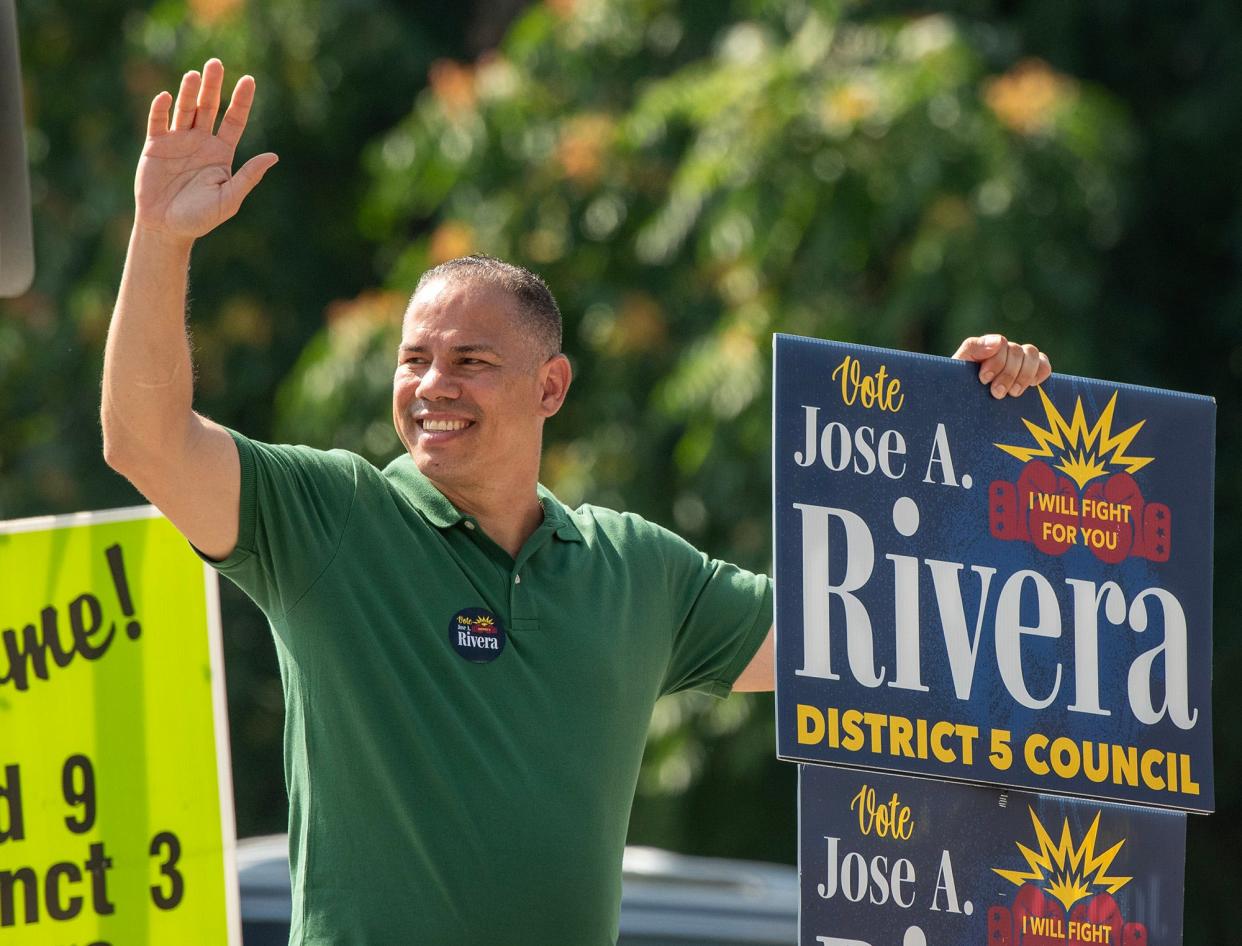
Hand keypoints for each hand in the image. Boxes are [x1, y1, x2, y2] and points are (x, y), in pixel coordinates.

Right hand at [134, 59, 277, 241]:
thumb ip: (249, 176)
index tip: (249, 79)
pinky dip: (161, 109)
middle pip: (209, 107)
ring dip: (189, 92)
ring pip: (185, 110)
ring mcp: (177, 141)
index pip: (234, 120)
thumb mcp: (230, 198)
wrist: (167, 228)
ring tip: (195, 75)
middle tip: (217, 63)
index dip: (241, 100)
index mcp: (221, 152)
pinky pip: (158, 122)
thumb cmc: (200, 217)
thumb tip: (273, 156)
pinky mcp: (155, 146)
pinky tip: (166, 97)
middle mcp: (201, 141)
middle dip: (213, 86)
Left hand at [952, 334, 1050, 398]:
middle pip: (1017, 351)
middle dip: (1008, 374)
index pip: (1000, 343)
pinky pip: (1044, 365)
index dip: (996, 362)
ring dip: (1024, 375)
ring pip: (1032, 355)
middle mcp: (1002, 352)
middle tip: (997, 393)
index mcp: (984, 348)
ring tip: (1013, 393)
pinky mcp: (1030, 375)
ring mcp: (1017, 362)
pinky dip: (1041, 372)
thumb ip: (973, 348)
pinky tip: (1032, 385)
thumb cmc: (958, 389)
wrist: (963, 409)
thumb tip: (999, 340)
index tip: (984, 380)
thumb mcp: (957, 369)